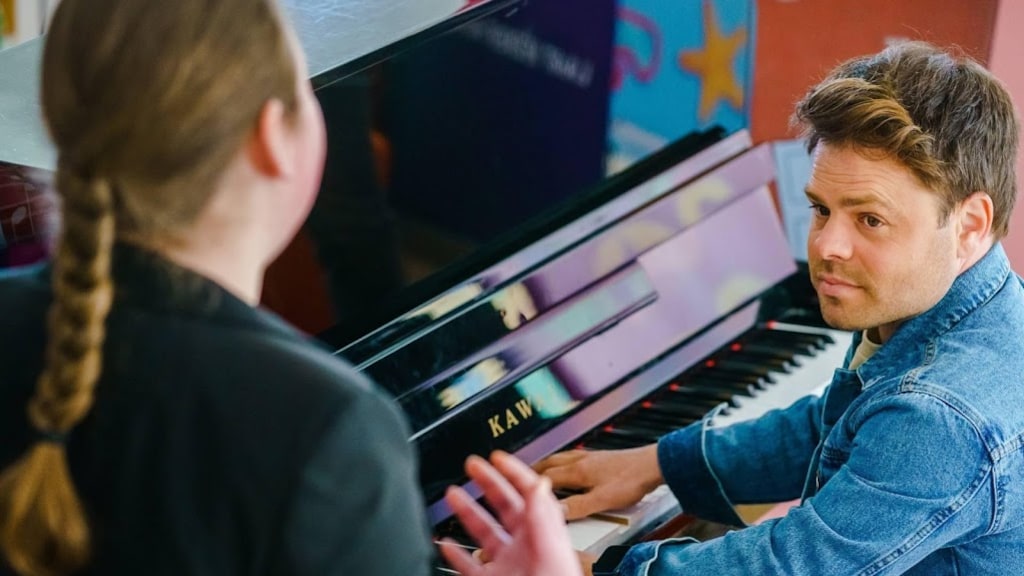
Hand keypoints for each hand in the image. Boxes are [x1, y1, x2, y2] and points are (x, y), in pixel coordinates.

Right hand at [439, 451, 582, 575]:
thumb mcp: (553, 554)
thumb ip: (542, 518)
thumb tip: (539, 483)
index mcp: (542, 535)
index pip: (528, 495)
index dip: (514, 472)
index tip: (498, 456)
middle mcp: (524, 548)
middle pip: (504, 507)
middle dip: (487, 483)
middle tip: (472, 464)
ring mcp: (507, 567)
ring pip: (483, 534)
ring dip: (467, 513)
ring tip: (453, 494)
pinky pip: (470, 567)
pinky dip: (456, 554)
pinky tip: (445, 542)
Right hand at [533, 444, 662, 520]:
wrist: (654, 464)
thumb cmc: (632, 479)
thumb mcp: (603, 499)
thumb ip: (578, 506)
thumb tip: (556, 511)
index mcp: (578, 470)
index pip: (547, 476)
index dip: (533, 482)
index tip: (520, 485)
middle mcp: (582, 459)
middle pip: (551, 462)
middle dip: (536, 469)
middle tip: (524, 473)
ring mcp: (592, 456)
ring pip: (562, 457)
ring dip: (549, 462)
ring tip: (542, 467)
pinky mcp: (602, 456)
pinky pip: (575, 455)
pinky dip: (564, 460)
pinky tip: (572, 464)